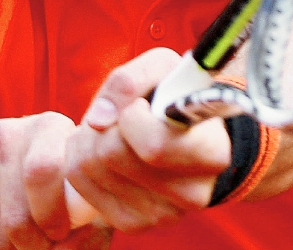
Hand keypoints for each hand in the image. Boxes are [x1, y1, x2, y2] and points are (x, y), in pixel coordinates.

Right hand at [0, 111, 109, 249]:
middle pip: (16, 216)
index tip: (61, 233)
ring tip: (33, 242)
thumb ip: (90, 215)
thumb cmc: (67, 183)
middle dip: (35, 246)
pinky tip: (9, 238)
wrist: (21, 165)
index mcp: (48, 126)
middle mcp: (6, 133)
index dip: (52, 216)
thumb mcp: (86, 192)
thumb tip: (65, 242)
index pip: (41, 172)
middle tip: (46, 245)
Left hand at [63, 48, 232, 232]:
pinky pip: (79, 184)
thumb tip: (98, 120)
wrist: (185, 133)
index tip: (142, 106)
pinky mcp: (133, 224)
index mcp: (213, 154)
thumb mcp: (162, 67)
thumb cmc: (174, 95)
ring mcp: (163, 216)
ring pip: (89, 167)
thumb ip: (130, 80)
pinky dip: (79, 157)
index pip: (154, 146)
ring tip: (113, 130)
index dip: (132, 116)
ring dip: (88, 137)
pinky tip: (102, 150)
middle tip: (122, 115)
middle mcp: (193, 194)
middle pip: (112, 154)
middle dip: (105, 123)